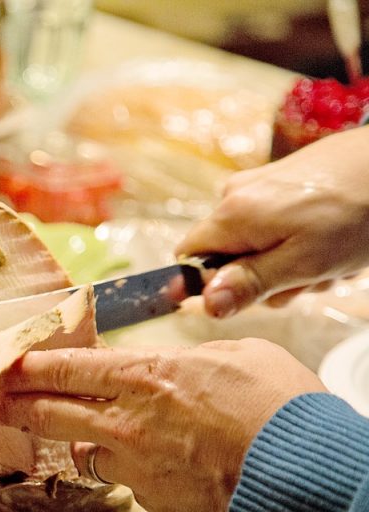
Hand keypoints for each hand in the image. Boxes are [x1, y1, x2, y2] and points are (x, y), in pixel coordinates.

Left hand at [0, 338, 326, 511]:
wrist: (302, 479)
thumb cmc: (281, 412)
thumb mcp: (240, 358)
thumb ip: (194, 360)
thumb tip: (178, 369)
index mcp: (147, 374)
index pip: (69, 366)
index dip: (29, 364)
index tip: (5, 362)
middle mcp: (127, 419)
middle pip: (49, 408)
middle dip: (12, 402)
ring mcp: (134, 463)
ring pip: (77, 448)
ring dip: (61, 439)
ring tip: (48, 433)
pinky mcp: (148, 498)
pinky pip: (119, 477)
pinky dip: (117, 468)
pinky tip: (128, 464)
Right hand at [176, 125, 368, 317]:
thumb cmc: (357, 215)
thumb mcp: (304, 263)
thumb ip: (250, 283)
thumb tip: (205, 305)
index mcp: (232, 214)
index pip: (188, 258)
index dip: (211, 284)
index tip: (250, 295)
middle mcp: (236, 194)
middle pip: (227, 254)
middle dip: (264, 277)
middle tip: (309, 280)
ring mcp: (261, 183)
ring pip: (256, 242)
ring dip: (290, 262)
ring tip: (330, 260)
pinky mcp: (285, 178)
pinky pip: (276, 222)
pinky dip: (301, 239)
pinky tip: (333, 238)